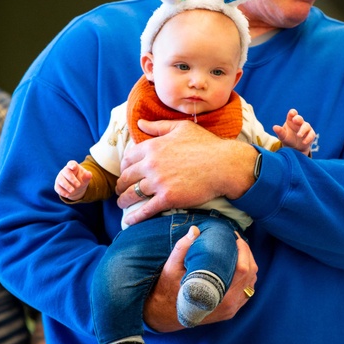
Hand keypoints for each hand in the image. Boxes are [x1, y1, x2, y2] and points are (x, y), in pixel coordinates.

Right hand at [54, 160, 90, 200]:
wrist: (76, 188)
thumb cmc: (81, 180)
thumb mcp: (85, 178)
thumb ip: (87, 176)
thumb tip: (89, 174)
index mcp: (73, 166)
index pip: (71, 163)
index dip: (72, 165)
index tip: (74, 167)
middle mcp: (65, 171)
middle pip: (66, 172)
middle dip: (72, 179)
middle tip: (78, 185)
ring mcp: (60, 177)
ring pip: (61, 180)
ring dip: (66, 186)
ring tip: (73, 191)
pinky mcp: (57, 185)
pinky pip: (58, 188)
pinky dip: (62, 192)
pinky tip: (68, 195)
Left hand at [116, 120, 257, 224]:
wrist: (223, 165)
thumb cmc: (206, 144)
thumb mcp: (181, 128)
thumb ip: (158, 126)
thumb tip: (140, 123)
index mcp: (153, 147)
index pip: (128, 158)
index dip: (124, 166)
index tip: (125, 172)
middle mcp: (151, 164)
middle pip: (127, 177)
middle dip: (120, 185)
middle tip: (120, 189)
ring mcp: (158, 182)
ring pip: (133, 194)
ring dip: (124, 200)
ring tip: (122, 204)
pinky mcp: (168, 198)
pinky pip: (146, 210)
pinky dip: (135, 217)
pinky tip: (129, 221)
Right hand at [143, 226, 258, 331]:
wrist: (164, 314)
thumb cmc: (168, 289)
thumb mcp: (171, 267)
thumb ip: (183, 248)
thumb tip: (194, 230)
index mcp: (218, 293)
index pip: (243, 269)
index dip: (243, 250)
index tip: (235, 237)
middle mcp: (229, 304)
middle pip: (251, 274)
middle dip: (248, 254)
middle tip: (238, 241)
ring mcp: (231, 309)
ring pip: (251, 284)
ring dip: (249, 265)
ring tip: (239, 251)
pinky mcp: (230, 311)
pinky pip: (246, 292)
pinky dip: (247, 278)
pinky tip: (238, 267)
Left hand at [272, 108, 315, 154]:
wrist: (295, 148)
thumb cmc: (288, 139)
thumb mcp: (283, 136)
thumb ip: (280, 132)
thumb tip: (274, 127)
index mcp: (291, 120)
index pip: (292, 114)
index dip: (292, 113)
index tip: (291, 114)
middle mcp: (299, 123)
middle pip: (300, 118)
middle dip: (298, 118)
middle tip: (295, 120)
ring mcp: (306, 128)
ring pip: (306, 126)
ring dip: (303, 130)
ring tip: (298, 135)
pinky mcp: (311, 134)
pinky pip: (311, 135)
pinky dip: (308, 138)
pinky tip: (304, 142)